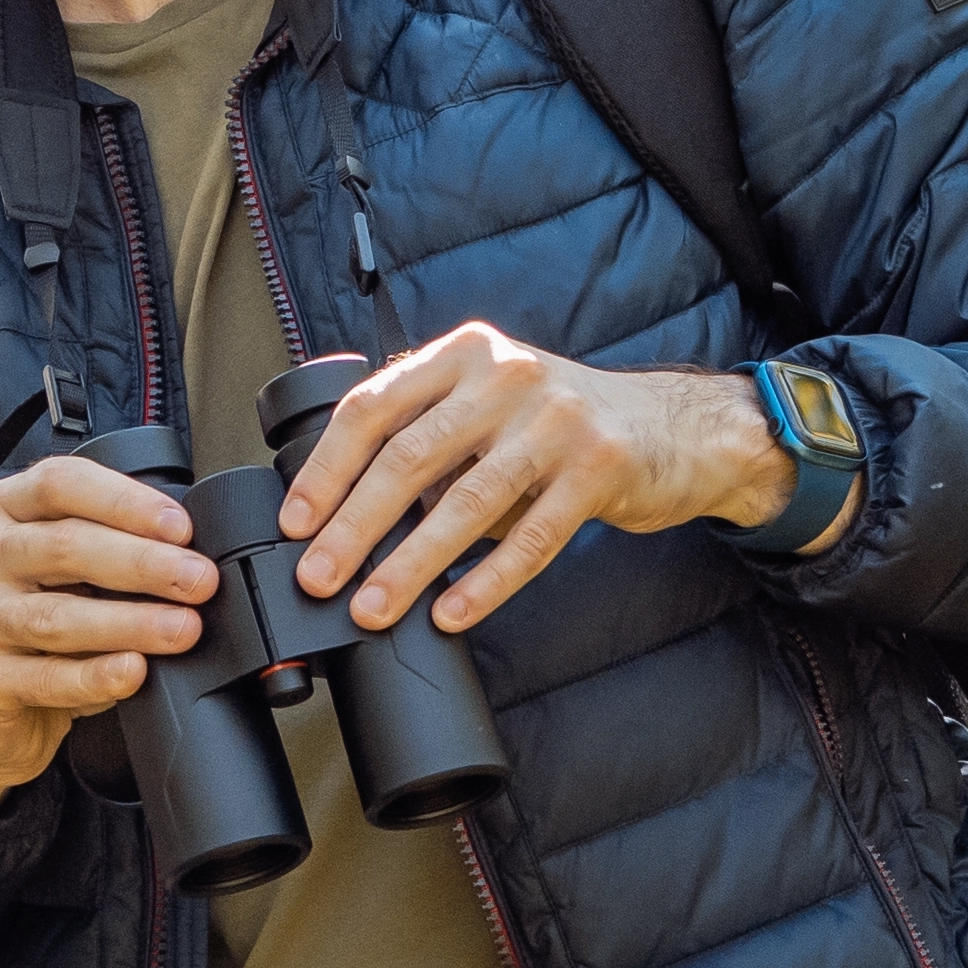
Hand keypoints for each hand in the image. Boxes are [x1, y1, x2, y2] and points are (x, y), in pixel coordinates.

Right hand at [0, 453, 217, 811]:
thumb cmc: (42, 624)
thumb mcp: (68, 572)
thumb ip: (109, 551)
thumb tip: (190, 558)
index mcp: (4, 509)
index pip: (58, 484)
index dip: (123, 501)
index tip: (180, 527)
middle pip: (62, 546)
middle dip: (142, 563)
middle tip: (198, 581)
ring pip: (54, 614)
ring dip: (130, 622)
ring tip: (182, 629)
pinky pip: (44, 677)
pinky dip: (95, 675)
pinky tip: (132, 671)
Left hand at [275, 326, 816, 635]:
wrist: (673, 427)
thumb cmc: (558, 423)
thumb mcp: (486, 405)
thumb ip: (426, 437)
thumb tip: (342, 513)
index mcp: (462, 354)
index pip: (373, 407)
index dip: (327, 469)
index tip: (294, 522)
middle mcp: (506, 375)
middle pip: (410, 457)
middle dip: (354, 525)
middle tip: (317, 577)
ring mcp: (557, 420)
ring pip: (466, 502)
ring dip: (410, 563)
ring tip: (372, 607)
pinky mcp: (600, 467)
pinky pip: (531, 538)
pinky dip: (485, 582)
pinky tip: (450, 613)